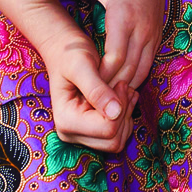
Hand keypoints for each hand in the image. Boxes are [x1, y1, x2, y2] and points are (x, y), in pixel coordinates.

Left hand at [27, 0, 171, 92]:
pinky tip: (113, 89)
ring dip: (119, 89)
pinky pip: (145, 68)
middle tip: (85, 104)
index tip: (80, 85)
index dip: (100, 75)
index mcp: (123, 15)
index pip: (115, 56)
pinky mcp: (156, 40)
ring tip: (97, 101)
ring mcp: (152, 36)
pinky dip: (131, 81)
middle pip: (127, 71)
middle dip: (107, 89)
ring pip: (139, 73)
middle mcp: (141, 29)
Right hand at [31, 16, 135, 151]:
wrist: (64, 50)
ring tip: (123, 89)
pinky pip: (117, 135)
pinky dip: (125, 116)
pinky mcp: (90, 131)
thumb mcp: (82, 65)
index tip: (120, 83)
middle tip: (123, 86)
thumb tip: (115, 112)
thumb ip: (97, 89)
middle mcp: (70, 133)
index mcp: (66, 121)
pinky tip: (122, 95)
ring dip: (126, 114)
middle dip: (124, 113)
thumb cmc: (70, 53)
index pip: (108, 129)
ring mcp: (81, 135)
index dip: (121, 106)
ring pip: (117, 141)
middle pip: (113, 141)